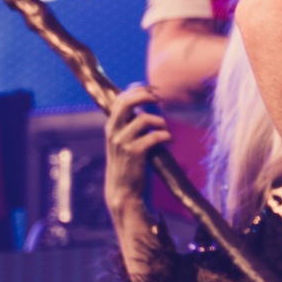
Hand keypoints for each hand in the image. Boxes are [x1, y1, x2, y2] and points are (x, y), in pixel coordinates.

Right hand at [103, 82, 170, 214]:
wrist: (123, 191)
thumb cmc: (128, 164)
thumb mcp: (124, 141)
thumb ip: (130, 125)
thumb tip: (145, 104)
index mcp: (111, 127)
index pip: (119, 99)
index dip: (137, 90)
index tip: (154, 90)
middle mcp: (114, 132)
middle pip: (126, 102)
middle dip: (145, 95)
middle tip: (160, 97)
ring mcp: (123, 142)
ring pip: (144, 119)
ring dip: (160, 122)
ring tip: (165, 129)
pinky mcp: (135, 153)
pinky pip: (154, 136)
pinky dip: (165, 135)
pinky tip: (170, 140)